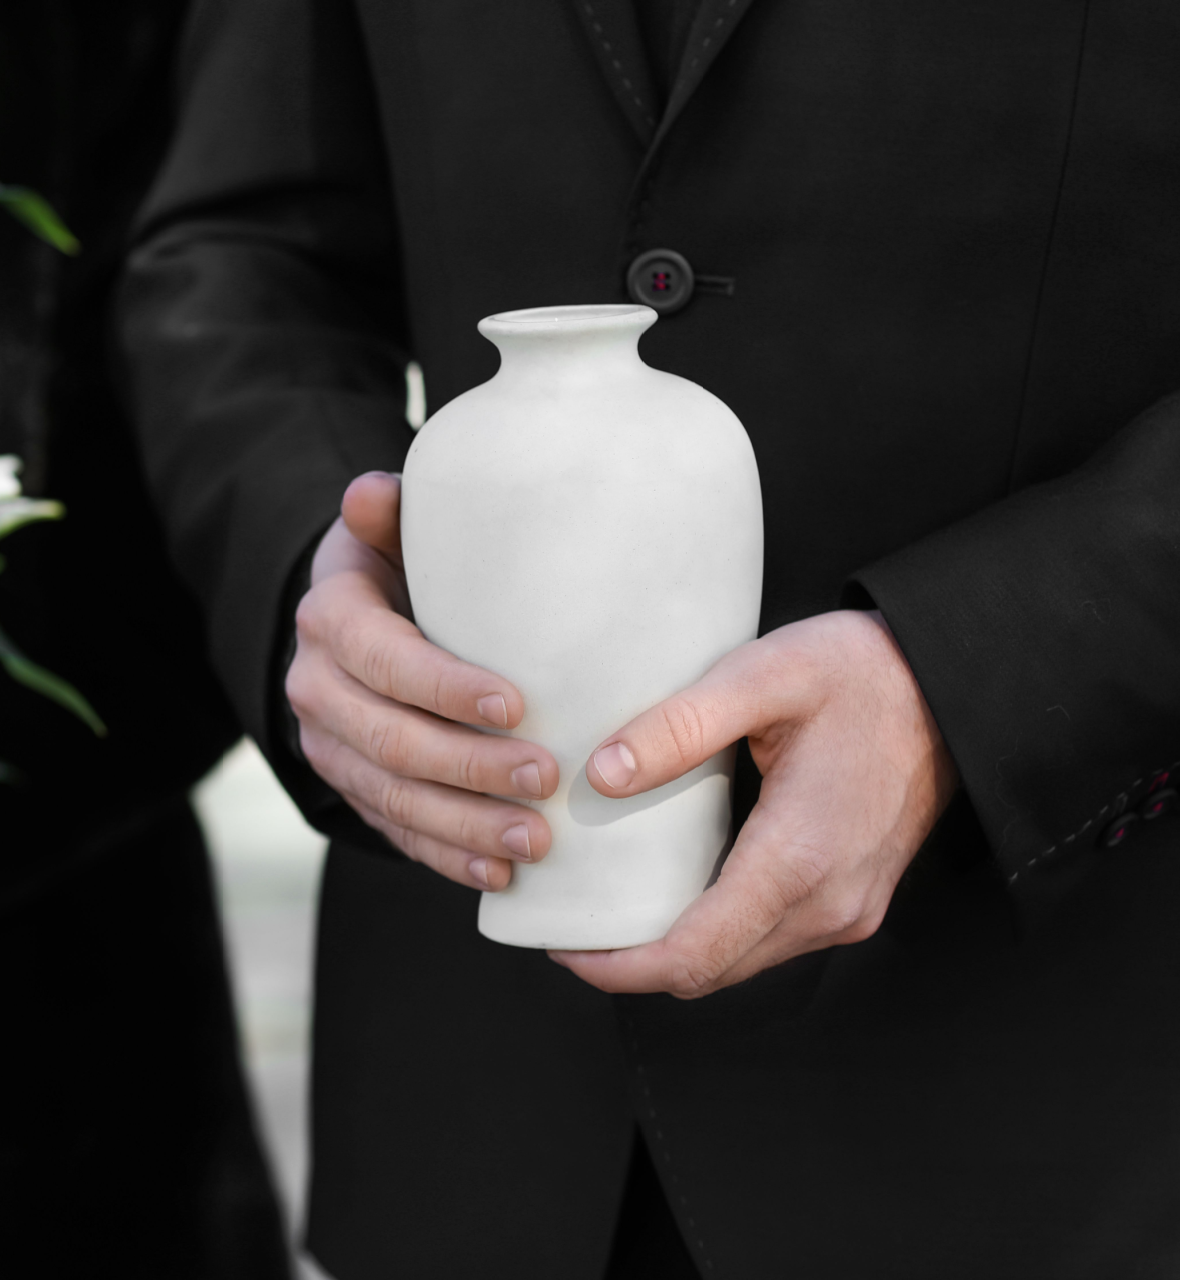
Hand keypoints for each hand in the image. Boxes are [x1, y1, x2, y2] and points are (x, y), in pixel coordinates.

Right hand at [285, 471, 557, 889]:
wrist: (354, 623)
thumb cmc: (397, 569)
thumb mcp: (392, 532)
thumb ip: (391, 513)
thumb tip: (374, 492)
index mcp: (331, 619)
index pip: (383, 658)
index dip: (444, 686)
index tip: (517, 704)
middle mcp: (317, 688)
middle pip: (392, 740)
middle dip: (469, 768)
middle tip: (545, 780)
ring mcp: (331, 747)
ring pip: (394, 797)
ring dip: (465, 826)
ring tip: (535, 841)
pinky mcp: (351, 787)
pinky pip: (395, 831)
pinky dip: (447, 857)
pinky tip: (500, 874)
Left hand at [550, 610, 957, 996]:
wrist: (948, 688)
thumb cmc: (860, 674)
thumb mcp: (764, 675)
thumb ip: (679, 725)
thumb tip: (602, 775)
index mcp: (797, 858)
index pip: (692, 954)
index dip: (618, 965)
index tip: (565, 946)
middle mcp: (827, 904)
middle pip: (710, 971)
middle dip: (634, 963)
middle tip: (578, 923)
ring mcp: (846, 910)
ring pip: (740, 962)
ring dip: (676, 949)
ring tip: (618, 907)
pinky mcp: (852, 900)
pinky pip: (769, 941)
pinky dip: (716, 933)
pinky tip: (680, 891)